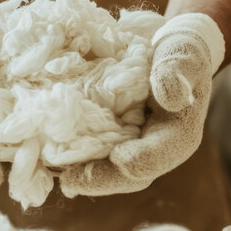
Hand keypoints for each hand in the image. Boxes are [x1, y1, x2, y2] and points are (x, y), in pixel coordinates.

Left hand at [59, 13, 224, 196]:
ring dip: (80, 171)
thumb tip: (170, 96)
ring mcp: (130, 146)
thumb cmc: (181, 53)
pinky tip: (46, 147)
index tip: (119, 158)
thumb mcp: (185, 54)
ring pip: (106, 168)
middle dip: (99, 178)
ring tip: (51, 167)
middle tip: (70, 180)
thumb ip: (179, 72)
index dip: (139, 161)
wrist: (165, 50)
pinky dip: (71, 151)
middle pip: (128, 174)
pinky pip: (91, 151)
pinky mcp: (110, 138)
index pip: (158, 156)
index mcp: (177, 137)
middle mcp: (152, 149)